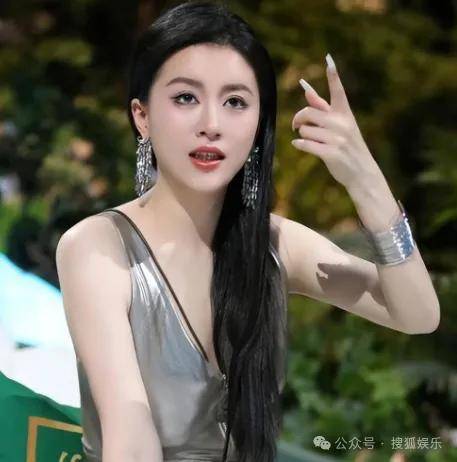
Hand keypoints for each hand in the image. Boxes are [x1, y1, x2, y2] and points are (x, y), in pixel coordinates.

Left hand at [291, 54, 381, 191]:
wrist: (361, 172)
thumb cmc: (348, 147)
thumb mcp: (340, 126)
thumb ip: (323, 109)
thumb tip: (306, 90)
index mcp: (345, 114)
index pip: (338, 91)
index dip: (333, 76)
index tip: (328, 59)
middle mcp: (342, 124)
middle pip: (308, 113)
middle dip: (298, 119)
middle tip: (296, 125)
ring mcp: (337, 139)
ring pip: (305, 130)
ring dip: (302, 135)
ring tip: (310, 140)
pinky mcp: (331, 153)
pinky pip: (305, 144)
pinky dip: (299, 145)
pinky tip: (298, 145)